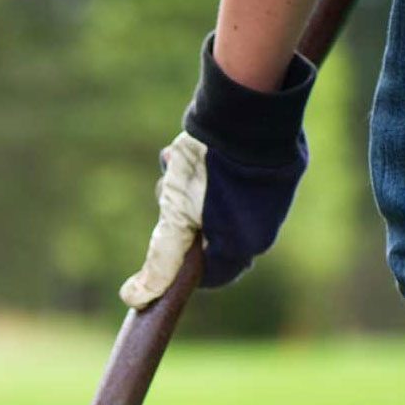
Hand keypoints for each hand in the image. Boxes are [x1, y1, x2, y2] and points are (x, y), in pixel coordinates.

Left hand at [120, 34, 314, 309]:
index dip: (181, 264)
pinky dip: (206, 170)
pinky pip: (232, 179)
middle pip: (210, 236)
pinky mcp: (271, 166)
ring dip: (187, 190)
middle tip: (166, 192)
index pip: (212, 274)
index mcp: (248, 245)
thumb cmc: (210, 168)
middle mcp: (264, 225)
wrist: (247, 105)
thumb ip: (160, 261)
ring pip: (216, 205)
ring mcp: (270, 195)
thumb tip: (134, 298)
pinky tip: (189, 150)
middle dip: (180, 218)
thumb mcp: (175, 218)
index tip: (162, 245)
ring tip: (175, 163)